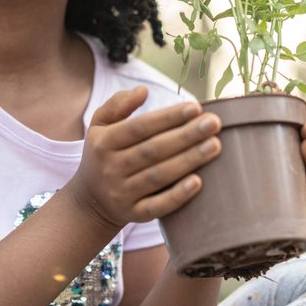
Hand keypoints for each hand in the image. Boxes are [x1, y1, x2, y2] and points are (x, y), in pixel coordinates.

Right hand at [68, 86, 221, 228]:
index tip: (196, 107)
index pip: (139, 128)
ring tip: (214, 146)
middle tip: (214, 123)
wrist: (90, 201)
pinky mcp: (133, 215)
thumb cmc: (104, 155)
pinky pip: (157, 207)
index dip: (168, 117)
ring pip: (158, 176)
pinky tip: (198, 182)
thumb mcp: (100, 126)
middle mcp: (110, 168)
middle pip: (153, 150)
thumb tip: (143, 90)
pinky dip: (177, 196)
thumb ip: (119, 105)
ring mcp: (121, 194)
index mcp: (104, 142)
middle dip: (186, 136)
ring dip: (188, 161)